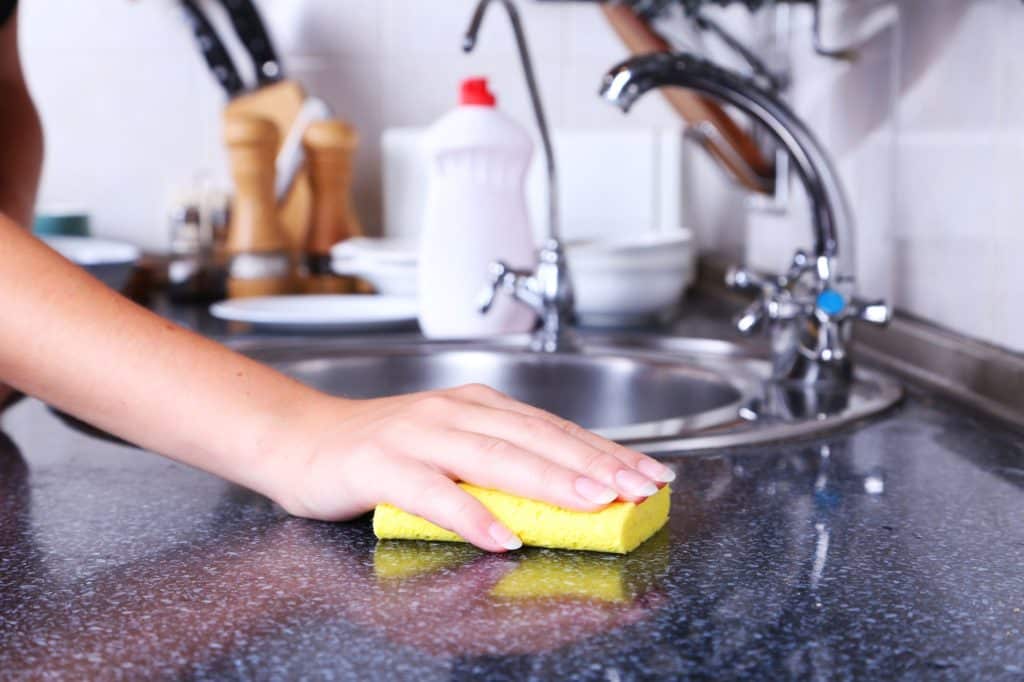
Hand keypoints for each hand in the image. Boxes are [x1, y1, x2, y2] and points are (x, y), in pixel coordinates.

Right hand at [274, 384, 675, 551]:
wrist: (300, 438)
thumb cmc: (382, 449)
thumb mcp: (450, 446)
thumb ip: (501, 463)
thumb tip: (570, 490)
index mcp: (478, 405)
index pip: (554, 428)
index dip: (605, 450)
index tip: (650, 473)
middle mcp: (454, 411)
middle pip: (536, 438)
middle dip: (594, 464)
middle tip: (639, 488)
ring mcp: (418, 435)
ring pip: (495, 457)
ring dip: (549, 480)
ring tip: (594, 502)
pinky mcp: (381, 465)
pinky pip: (432, 494)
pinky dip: (470, 515)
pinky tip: (502, 537)